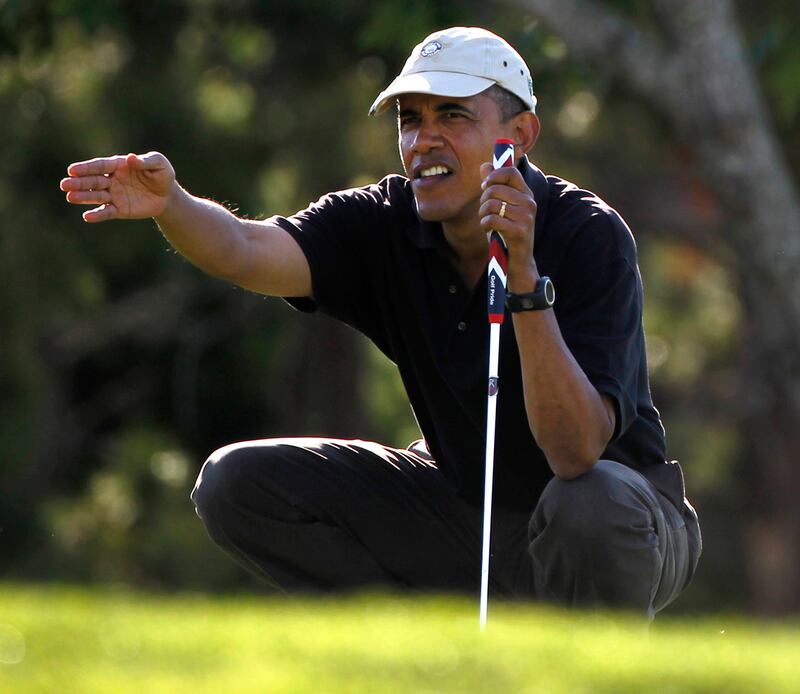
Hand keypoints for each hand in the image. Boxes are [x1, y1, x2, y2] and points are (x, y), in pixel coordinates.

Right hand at [60, 152, 175, 221]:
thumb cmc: (162, 175)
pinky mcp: (120, 210)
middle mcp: (112, 180)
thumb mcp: (159, 164)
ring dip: (83, 197)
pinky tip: (87, 217)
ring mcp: (115, 195)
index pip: (100, 166)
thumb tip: (131, 159)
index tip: (72, 170)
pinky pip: (107, 212)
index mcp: (119, 165)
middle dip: (79, 183)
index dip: (86, 168)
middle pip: (94, 181)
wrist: (168, 196)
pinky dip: (98, 215)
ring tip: (70, 197)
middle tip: (64, 185)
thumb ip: (145, 161)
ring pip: (96, 196)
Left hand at [479, 162, 538, 289]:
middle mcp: (529, 203)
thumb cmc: (507, 233)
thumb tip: (485, 165)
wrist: (518, 262)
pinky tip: (488, 231)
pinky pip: (492, 219)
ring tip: (487, 222)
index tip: (485, 186)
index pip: (510, 172)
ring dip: (482, 214)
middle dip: (483, 200)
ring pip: (491, 204)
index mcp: (526, 194)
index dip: (494, 175)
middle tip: (485, 211)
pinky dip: (485, 225)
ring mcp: (525, 217)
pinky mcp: (519, 231)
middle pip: (495, 189)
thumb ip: (494, 186)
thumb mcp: (501, 208)